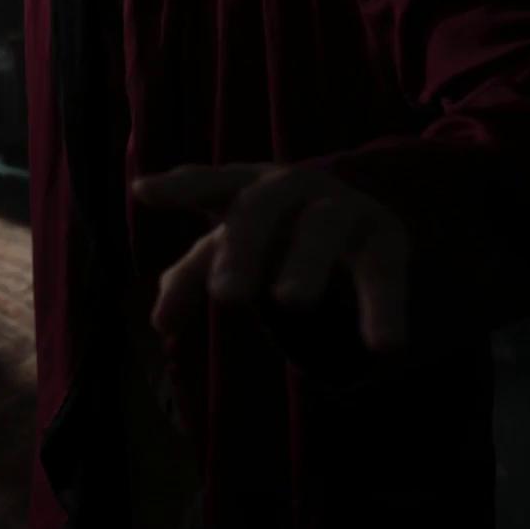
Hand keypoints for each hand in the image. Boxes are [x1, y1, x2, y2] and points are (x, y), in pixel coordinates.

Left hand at [134, 163, 409, 352]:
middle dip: (242, 248)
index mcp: (248, 186)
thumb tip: (160, 325)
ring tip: (289, 301)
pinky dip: (383, 306)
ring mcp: (341, 207)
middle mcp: (292, 187)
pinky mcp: (386, 238)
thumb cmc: (275, 228)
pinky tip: (384, 346)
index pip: (211, 183)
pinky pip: (383, 271)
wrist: (361, 211)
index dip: (180, 186)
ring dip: (305, 262)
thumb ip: (190, 276)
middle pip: (261, 208)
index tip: (143, 192)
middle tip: (225, 296)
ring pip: (322, 228)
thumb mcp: (232, 245)